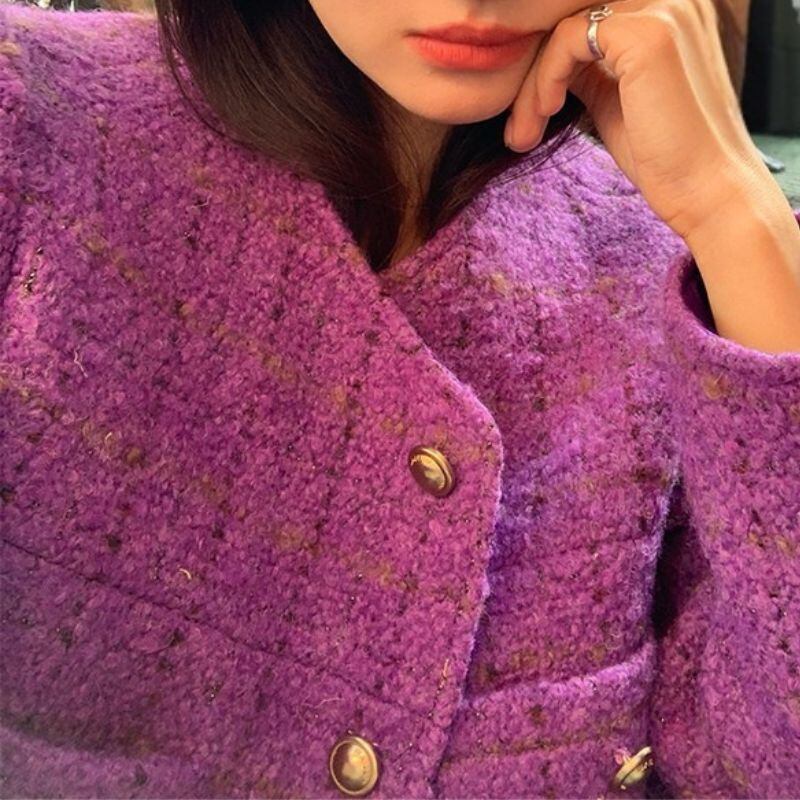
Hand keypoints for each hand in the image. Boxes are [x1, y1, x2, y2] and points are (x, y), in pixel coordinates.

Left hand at [504, 0, 769, 242]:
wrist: (707, 191)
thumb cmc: (665, 155)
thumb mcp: (615, 99)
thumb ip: (588, 69)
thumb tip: (547, 59)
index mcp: (668, 10)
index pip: (584, 19)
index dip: (547, 61)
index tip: (528, 112)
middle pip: (570, 17)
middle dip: (533, 72)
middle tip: (519, 128)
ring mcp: (664, 9)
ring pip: (564, 28)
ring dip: (533, 83)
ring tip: (526, 132)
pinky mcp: (647, 35)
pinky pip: (567, 40)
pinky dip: (545, 79)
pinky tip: (547, 112)